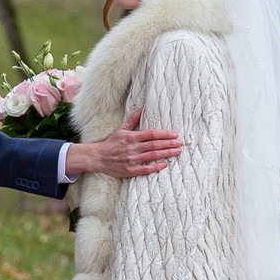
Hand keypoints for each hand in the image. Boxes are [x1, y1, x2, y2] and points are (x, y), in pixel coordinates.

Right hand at [65, 109, 182, 178]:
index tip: (174, 134)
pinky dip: (156, 166)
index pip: (151, 134)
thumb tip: (142, 108)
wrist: (98, 158)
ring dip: (167, 153)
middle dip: (169, 144)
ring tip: (178, 151)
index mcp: (132, 137)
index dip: (164, 134)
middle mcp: (133, 148)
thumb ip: (132, 120)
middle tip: (181, 143)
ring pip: (153, 156)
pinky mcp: (131, 170)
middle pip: (155, 145)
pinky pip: (146, 169)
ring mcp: (132, 160)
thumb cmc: (111, 143)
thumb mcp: (121, 129)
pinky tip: (165, 164)